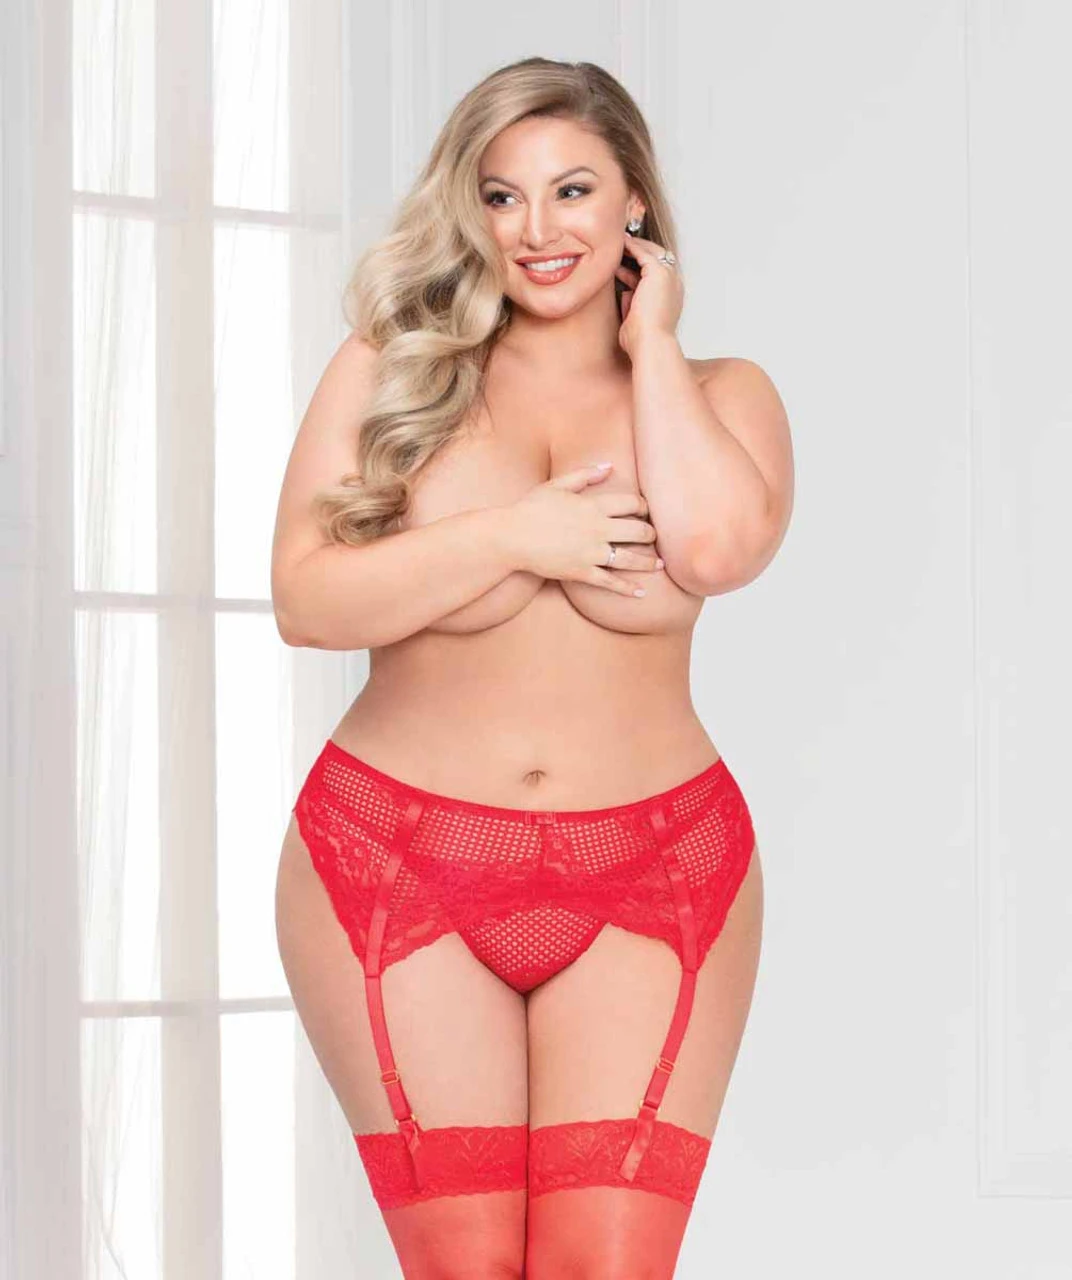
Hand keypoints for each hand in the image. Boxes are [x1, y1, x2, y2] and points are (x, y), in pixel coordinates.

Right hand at [502, 463, 661, 596]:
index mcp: (593, 506)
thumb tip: (609, 466)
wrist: (511, 537)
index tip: (647, 511)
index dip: (645, 507)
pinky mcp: (582, 572)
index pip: (632, 504)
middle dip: (651, 534)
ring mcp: (591, 553)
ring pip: (630, 558)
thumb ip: (585, 474)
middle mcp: (597, 529)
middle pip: (638, 531)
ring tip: (659, 564)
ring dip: (648, 562)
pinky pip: (610, 582)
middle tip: (655, 536)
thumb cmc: (531, 509)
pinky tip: (640, 591)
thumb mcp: (557, 485)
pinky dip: (627, 588)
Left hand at [616, 231, 683, 358]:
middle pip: (658, 259)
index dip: (637, 269)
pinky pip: (644, 252)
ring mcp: (669, 277)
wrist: (651, 344)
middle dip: (640, 252)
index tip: (620, 266)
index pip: (656, 276)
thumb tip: (624, 291)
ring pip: (652, 252)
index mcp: (671, 297)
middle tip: (622, 246)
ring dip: (636, 245)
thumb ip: (632, 305)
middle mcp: (674, 284)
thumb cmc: (642, 341)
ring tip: (619, 240)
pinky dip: (632, 246)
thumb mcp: (636, 320)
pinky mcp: (659, 272)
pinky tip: (619, 243)